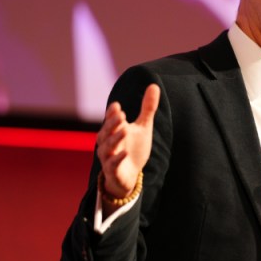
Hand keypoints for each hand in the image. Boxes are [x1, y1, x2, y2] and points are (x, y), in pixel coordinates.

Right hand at [96, 84, 159, 207]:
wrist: (130, 175)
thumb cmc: (133, 148)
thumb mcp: (143, 127)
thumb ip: (147, 108)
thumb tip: (154, 85)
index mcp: (113, 131)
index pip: (110, 120)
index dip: (112, 114)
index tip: (117, 106)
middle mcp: (107, 143)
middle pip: (106, 132)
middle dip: (112, 124)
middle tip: (121, 115)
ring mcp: (108, 157)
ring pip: (108, 147)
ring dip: (115, 139)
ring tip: (124, 130)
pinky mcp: (113, 171)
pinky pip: (112, 165)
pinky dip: (117, 159)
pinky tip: (125, 153)